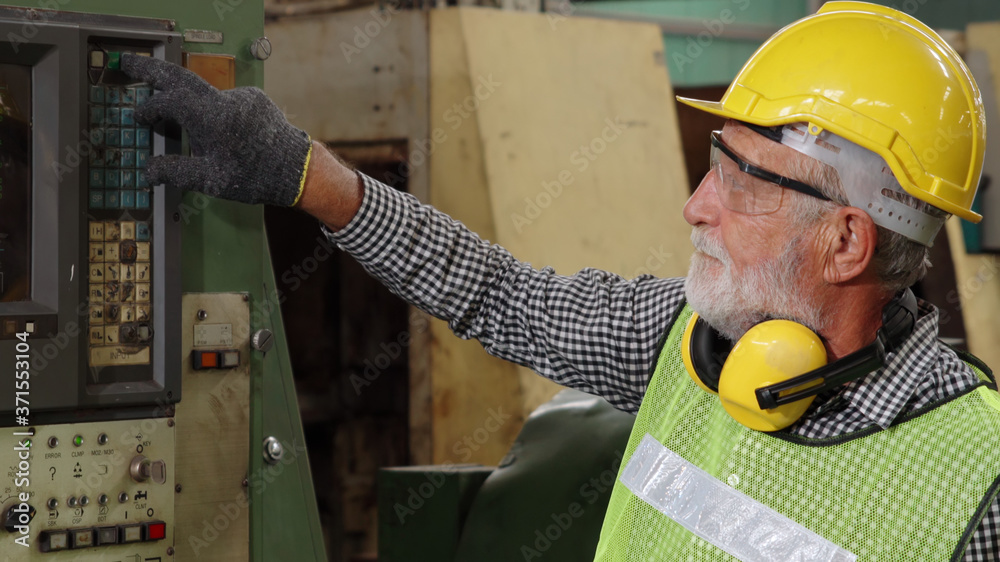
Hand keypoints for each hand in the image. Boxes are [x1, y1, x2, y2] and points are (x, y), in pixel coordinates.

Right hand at [120, 53, 311, 205]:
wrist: (296, 170)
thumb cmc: (257, 177)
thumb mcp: (211, 180)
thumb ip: (175, 172)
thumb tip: (148, 170)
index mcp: (213, 118)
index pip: (170, 100)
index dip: (150, 107)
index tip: (140, 118)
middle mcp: (227, 100)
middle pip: (180, 77)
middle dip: (151, 70)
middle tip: (128, 63)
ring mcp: (242, 96)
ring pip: (203, 93)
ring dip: (186, 103)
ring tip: (180, 126)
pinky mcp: (253, 98)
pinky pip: (223, 100)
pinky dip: (211, 111)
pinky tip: (218, 135)